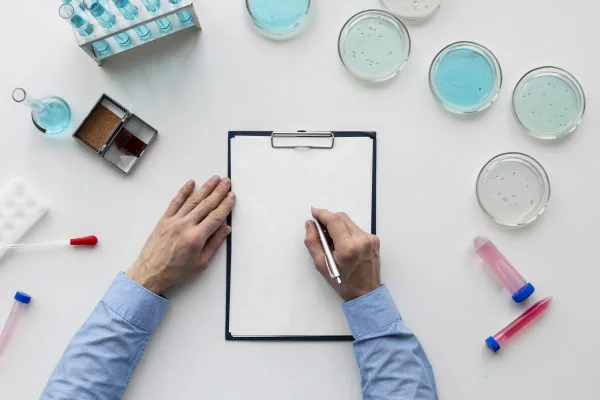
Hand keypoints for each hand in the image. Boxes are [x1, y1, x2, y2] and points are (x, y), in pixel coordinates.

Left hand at [127, 177, 235, 293]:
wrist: (150, 272)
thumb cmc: (174, 271)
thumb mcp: (201, 262)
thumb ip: (215, 243)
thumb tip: (225, 229)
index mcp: (196, 238)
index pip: (216, 217)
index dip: (225, 205)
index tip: (231, 196)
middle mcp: (185, 226)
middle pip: (206, 205)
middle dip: (218, 192)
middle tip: (226, 182)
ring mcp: (174, 221)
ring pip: (193, 200)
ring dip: (205, 188)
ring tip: (214, 179)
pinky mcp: (164, 220)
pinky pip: (175, 202)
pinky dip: (184, 191)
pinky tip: (191, 183)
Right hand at [304, 208, 380, 301]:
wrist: (366, 293)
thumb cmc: (343, 282)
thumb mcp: (322, 265)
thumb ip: (313, 242)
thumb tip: (310, 224)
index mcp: (348, 247)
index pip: (333, 221)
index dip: (322, 214)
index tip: (313, 212)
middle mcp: (361, 240)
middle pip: (342, 218)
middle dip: (329, 219)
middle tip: (320, 228)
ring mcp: (370, 239)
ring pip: (349, 222)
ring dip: (338, 225)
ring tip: (332, 240)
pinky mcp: (374, 240)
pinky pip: (356, 229)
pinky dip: (347, 232)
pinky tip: (343, 244)